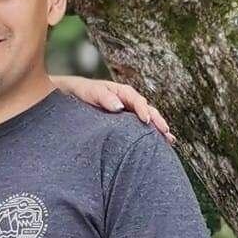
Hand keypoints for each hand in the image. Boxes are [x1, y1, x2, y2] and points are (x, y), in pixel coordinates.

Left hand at [53, 75, 173, 143]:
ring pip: (146, 120)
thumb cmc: (78, 92)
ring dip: (157, 129)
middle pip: (146, 110)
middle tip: (165, 132)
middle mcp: (127, 102)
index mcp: (120, 92)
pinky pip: (138, 130)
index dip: (142, 109)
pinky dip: (149, 136)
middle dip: (156, 121)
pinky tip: (159, 146)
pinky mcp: (123, 125)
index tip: (146, 120)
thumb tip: (119, 107)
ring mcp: (127, 114)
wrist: (67, 97)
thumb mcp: (88, 91)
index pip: (135, 100)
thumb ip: (102, 97)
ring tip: (169, 141)